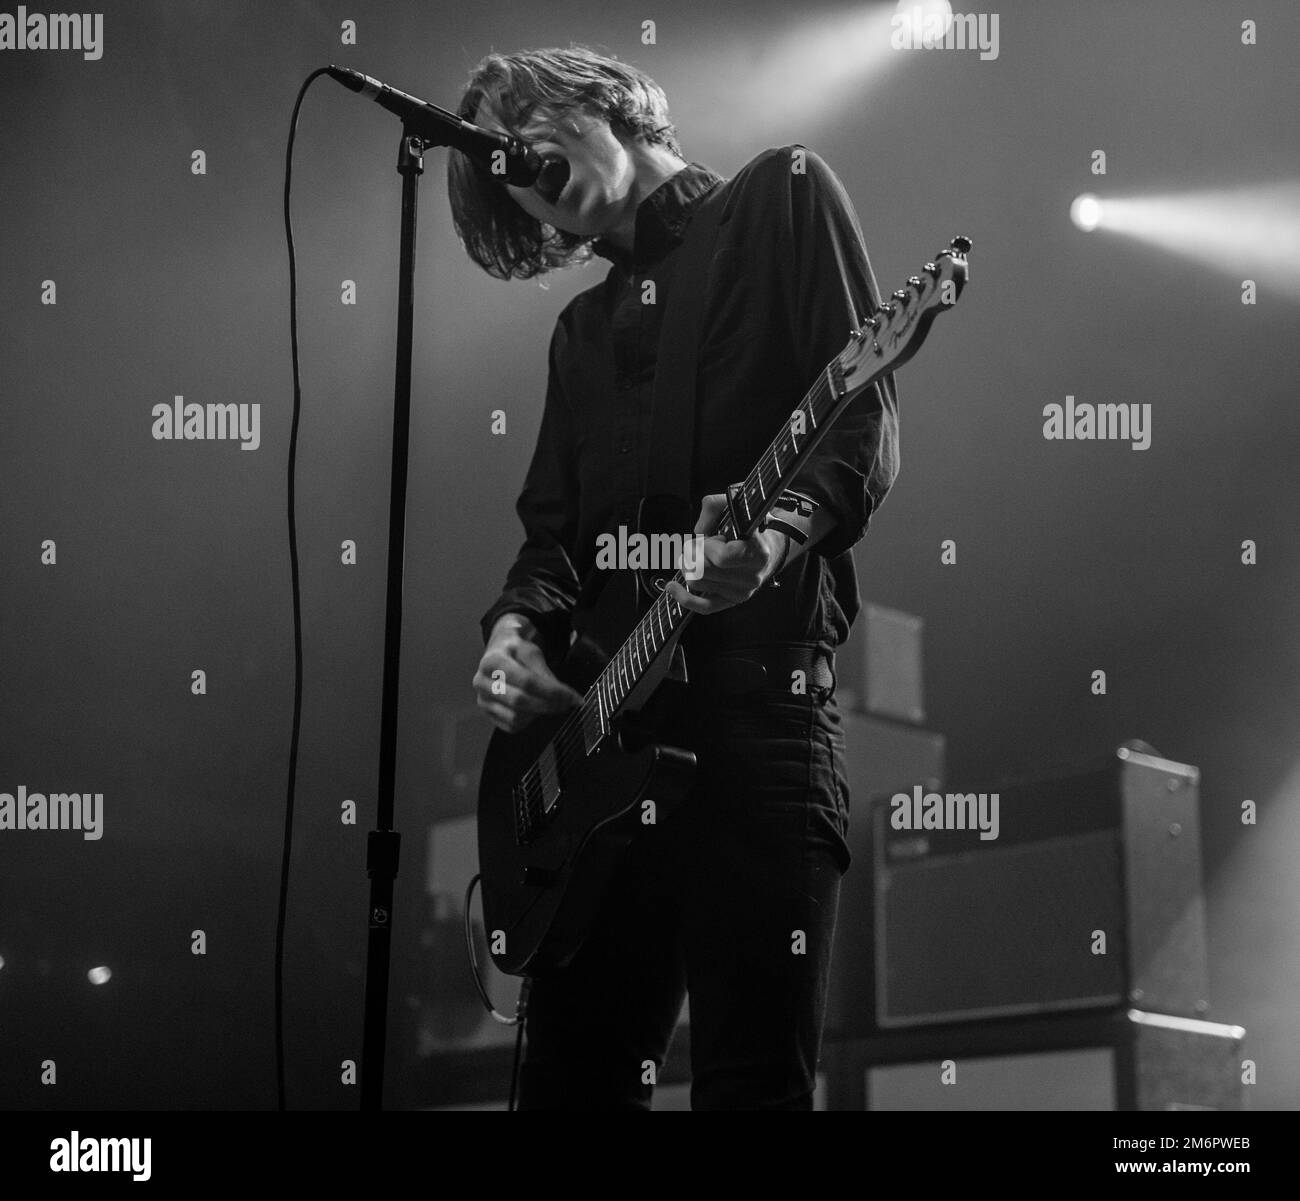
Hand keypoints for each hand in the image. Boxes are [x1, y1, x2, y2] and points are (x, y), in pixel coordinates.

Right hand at [473, 614, 582, 732]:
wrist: (499, 651)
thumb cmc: (516, 651)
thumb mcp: (532, 653)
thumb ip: (545, 674)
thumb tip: (565, 696)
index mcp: (492, 662)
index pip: (526, 681)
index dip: (552, 691)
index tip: (572, 697)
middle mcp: (482, 683)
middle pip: (519, 701)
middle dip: (548, 705)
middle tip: (567, 704)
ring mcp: (482, 700)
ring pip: (515, 718)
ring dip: (539, 714)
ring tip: (551, 704)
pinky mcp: (487, 713)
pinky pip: (511, 726)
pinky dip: (529, 721)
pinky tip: (537, 710)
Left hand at [666, 493, 788, 615]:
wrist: (771, 548)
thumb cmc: (751, 526)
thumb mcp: (738, 504)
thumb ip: (713, 507)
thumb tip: (697, 531)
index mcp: (757, 553)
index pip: (722, 557)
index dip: (708, 547)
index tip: (711, 538)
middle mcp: (751, 576)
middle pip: (703, 570)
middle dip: (693, 554)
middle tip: (699, 545)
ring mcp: (742, 592)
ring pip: (697, 583)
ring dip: (689, 567)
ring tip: (700, 556)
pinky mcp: (732, 601)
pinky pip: (703, 607)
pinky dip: (684, 598)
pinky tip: (672, 588)